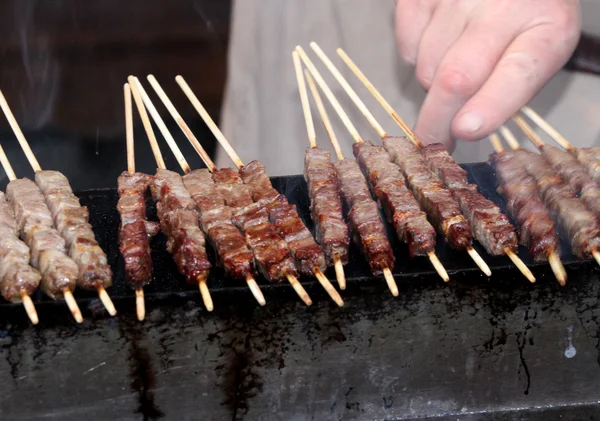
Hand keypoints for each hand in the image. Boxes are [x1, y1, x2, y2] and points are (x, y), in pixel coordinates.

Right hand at [395, 0, 580, 149]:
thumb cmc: (525, 15)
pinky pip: (407, 44)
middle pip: (457, 76)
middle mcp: (504, 6)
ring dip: (431, 82)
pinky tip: (437, 44)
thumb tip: (463, 129)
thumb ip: (510, 88)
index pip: (518, 72)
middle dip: (437, 120)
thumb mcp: (538, 48)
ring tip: (451, 67)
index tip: (465, 130)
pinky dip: (415, 56)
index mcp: (546, 27)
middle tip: (431, 142)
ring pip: (426, 66)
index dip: (490, 105)